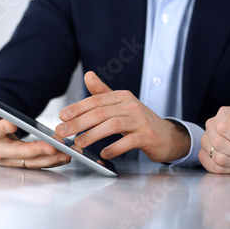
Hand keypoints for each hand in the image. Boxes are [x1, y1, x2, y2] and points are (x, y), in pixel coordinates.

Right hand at [0, 87, 70, 167]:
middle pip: (18, 153)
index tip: (12, 124)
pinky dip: (54, 161)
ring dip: (50, 158)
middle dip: (36, 150)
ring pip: (32, 162)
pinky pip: (39, 164)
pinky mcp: (23, 164)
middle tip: (52, 145)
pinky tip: (68, 156)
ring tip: (66, 152)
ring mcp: (12, 161)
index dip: (1, 129)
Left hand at [55, 71, 190, 162]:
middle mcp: (131, 106)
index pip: (96, 100)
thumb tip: (88, 75)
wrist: (167, 136)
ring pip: (112, 125)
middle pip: (100, 113)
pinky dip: (114, 148)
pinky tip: (104, 153)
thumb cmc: (140, 121)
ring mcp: (140, 121)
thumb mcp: (121, 104)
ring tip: (79, 143)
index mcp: (122, 97)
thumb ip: (103, 92)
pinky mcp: (147, 136)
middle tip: (63, 132)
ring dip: (92, 135)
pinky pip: (128, 142)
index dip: (77, 108)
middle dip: (79, 123)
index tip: (62, 116)